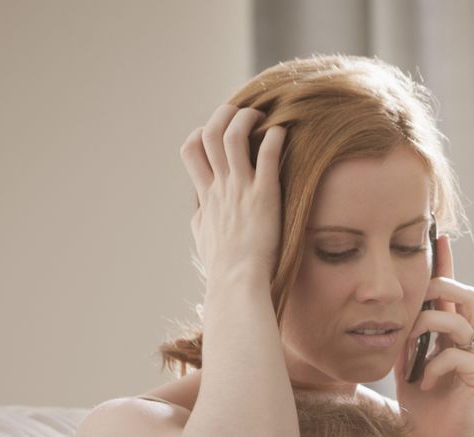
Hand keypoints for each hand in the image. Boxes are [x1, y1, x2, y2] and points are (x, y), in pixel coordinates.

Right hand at [181, 104, 285, 286]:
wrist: (237, 285)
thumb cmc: (223, 269)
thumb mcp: (203, 239)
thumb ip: (201, 219)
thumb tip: (200, 212)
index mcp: (206, 196)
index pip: (190, 149)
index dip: (201, 133)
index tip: (218, 134)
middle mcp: (220, 188)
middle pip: (210, 133)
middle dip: (224, 115)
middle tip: (243, 114)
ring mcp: (240, 190)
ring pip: (233, 136)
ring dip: (247, 120)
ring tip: (263, 117)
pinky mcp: (264, 196)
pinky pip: (267, 154)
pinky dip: (274, 136)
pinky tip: (283, 133)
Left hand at [392, 234, 473, 436]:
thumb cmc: (422, 407)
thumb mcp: (404, 365)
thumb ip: (402, 337)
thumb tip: (387, 310)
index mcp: (452, 334)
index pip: (450, 292)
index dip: (444, 264)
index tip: (437, 235)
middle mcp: (471, 340)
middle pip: (465, 295)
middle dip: (439, 286)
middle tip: (416, 292)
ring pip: (459, 321)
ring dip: (428, 328)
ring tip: (411, 349)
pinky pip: (457, 355)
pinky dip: (433, 366)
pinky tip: (423, 383)